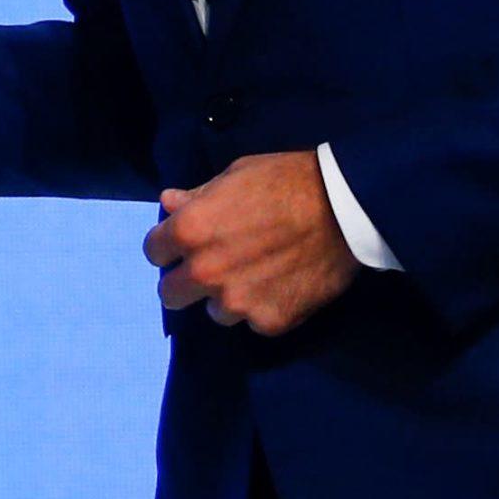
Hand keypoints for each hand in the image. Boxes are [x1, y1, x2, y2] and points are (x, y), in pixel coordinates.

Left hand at [140, 150, 357, 337]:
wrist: (344, 209)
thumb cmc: (286, 182)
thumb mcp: (234, 176)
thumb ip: (196, 197)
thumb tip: (169, 202)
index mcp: (190, 232)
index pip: (154, 252)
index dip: (167, 246)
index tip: (182, 244)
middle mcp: (205, 272)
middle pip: (171, 294)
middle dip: (184, 280)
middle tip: (211, 267)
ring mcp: (237, 302)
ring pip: (214, 312)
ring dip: (226, 297)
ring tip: (255, 274)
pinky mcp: (269, 322)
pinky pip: (252, 322)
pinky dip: (262, 307)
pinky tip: (281, 285)